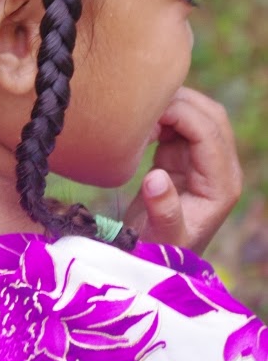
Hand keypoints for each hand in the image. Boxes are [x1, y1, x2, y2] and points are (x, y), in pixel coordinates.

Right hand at [124, 86, 242, 254]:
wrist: (150, 258)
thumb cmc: (158, 253)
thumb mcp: (161, 239)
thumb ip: (164, 211)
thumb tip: (156, 179)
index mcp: (222, 185)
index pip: (209, 132)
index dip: (181, 115)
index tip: (146, 116)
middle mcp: (220, 168)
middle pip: (211, 115)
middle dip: (179, 103)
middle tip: (142, 110)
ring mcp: (203, 161)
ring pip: (196, 114)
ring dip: (170, 107)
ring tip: (139, 120)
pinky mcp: (183, 157)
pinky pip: (179, 123)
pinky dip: (161, 116)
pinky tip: (140, 128)